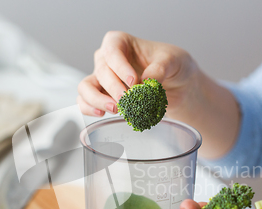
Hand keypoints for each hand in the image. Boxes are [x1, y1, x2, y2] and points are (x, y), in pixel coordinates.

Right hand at [77, 31, 198, 116]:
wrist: (176, 85)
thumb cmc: (172, 66)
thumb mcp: (173, 61)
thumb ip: (161, 67)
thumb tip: (147, 80)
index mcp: (120, 42)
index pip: (112, 50)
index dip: (120, 67)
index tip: (134, 81)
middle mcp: (106, 59)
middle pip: (101, 71)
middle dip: (114, 87)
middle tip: (128, 100)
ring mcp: (101, 79)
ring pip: (86, 87)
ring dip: (97, 100)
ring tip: (116, 109)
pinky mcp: (101, 96)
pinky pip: (85, 102)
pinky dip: (89, 109)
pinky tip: (103, 114)